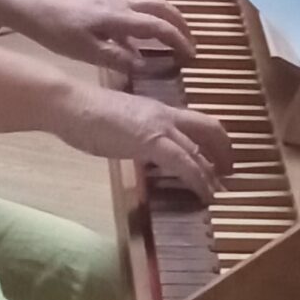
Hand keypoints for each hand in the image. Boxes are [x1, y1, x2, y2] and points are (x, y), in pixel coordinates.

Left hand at [18, 0, 192, 72]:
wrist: (29, 2)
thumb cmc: (54, 29)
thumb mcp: (85, 51)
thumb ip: (118, 59)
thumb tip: (146, 68)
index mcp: (119, 17)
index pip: (160, 27)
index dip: (179, 41)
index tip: (192, 57)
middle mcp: (121, 3)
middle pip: (162, 8)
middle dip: (181, 26)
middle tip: (190, 45)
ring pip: (150, 4)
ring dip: (167, 20)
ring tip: (173, 39)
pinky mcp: (102, 0)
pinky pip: (135, 8)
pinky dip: (147, 21)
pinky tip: (138, 41)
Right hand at [55, 84, 233, 198]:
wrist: (71, 105)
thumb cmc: (85, 115)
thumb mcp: (119, 125)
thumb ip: (136, 135)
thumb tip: (142, 148)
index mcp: (157, 110)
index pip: (196, 122)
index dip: (212, 140)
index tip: (218, 158)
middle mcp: (165, 115)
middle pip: (209, 128)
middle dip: (224, 152)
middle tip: (228, 174)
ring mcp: (160, 126)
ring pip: (199, 149)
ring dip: (212, 173)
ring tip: (219, 191)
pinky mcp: (151, 141)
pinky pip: (184, 162)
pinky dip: (198, 179)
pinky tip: (204, 194)